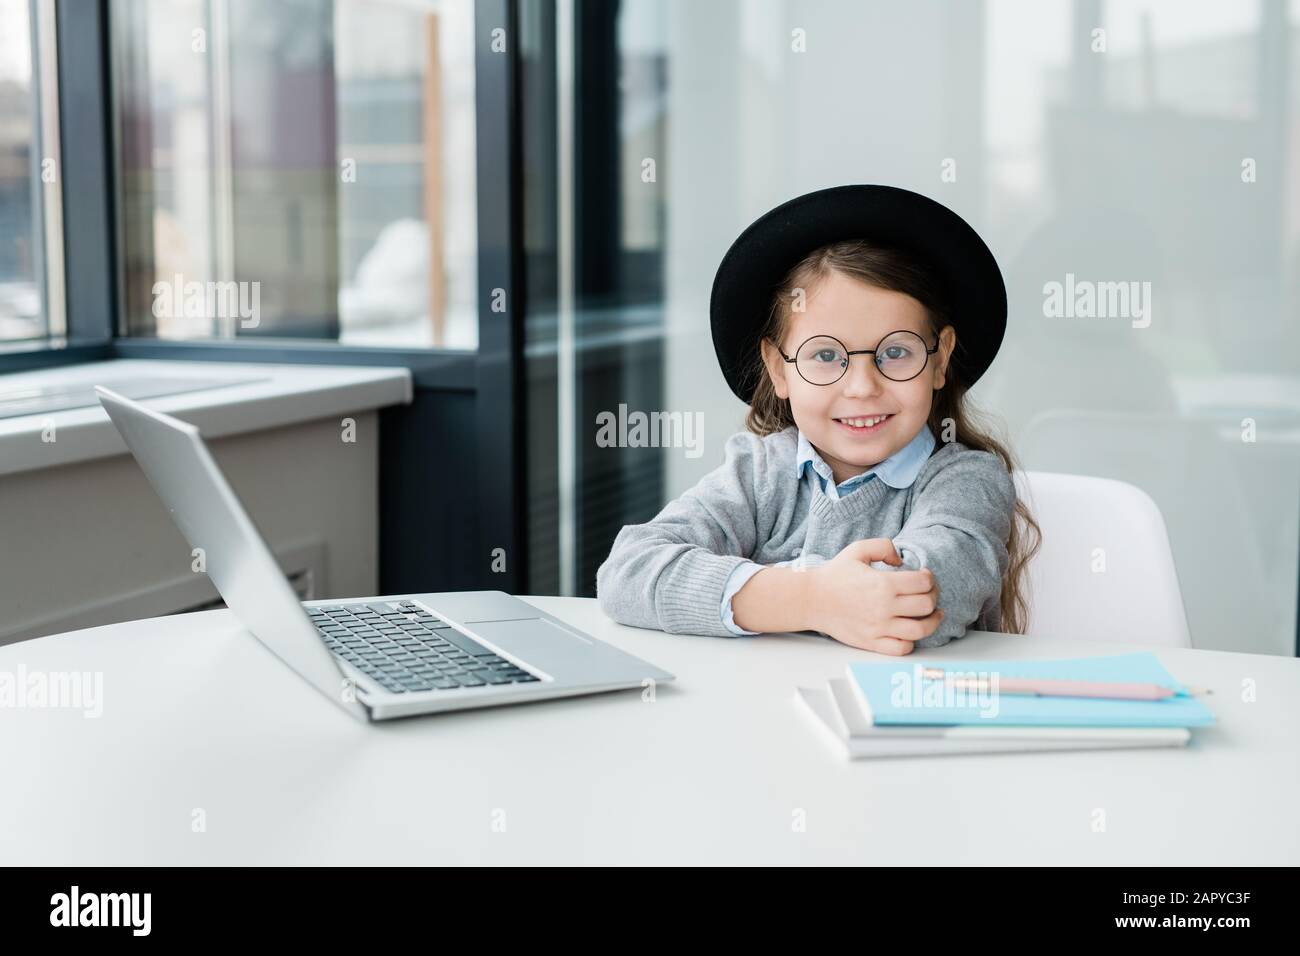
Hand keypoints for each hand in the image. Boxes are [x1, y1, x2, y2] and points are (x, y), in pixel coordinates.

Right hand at [806, 538, 942, 654]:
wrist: (811, 599)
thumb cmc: (834, 576)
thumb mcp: (857, 550)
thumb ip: (884, 546)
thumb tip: (901, 559)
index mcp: (883, 584)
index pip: (924, 583)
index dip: (930, 578)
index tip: (926, 577)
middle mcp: (884, 608)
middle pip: (926, 605)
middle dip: (933, 597)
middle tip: (930, 593)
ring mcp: (879, 628)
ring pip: (920, 630)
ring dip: (932, 622)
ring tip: (932, 616)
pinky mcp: (871, 642)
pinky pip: (901, 648)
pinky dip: (911, 642)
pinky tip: (909, 632)